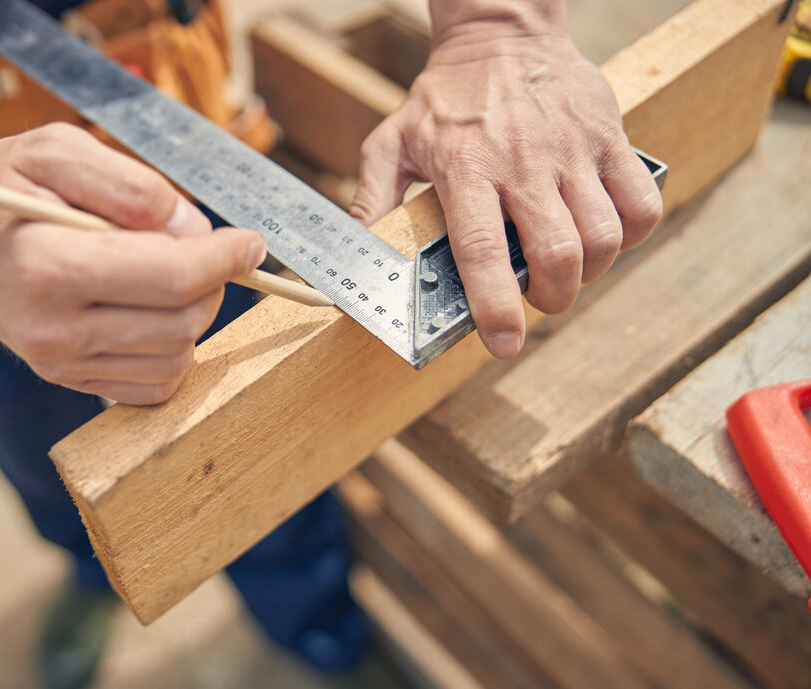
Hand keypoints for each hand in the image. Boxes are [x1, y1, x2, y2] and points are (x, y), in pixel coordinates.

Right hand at [0, 123, 265, 403]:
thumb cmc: (2, 183)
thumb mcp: (58, 150)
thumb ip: (132, 185)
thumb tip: (192, 231)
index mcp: (49, 267)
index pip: (172, 278)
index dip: (225, 259)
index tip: (251, 243)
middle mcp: (52, 328)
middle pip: (181, 324)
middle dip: (213, 286)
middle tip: (208, 252)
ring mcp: (57, 362)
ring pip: (173, 360)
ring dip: (194, 318)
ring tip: (171, 276)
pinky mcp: (64, 378)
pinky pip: (150, 386)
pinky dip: (171, 352)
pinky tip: (153, 312)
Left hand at [350, 14, 661, 357]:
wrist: (501, 34)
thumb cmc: (446, 97)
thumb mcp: (392, 140)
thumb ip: (373, 198)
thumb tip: (358, 254)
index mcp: (465, 170)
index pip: (483, 252)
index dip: (496, 308)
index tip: (503, 343)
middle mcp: (523, 163)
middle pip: (557, 255)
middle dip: (551, 298)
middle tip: (536, 298)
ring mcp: (572, 150)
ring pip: (603, 238)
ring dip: (589, 272)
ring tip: (567, 268)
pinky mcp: (609, 137)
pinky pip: (641, 203)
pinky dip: (631, 234)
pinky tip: (603, 235)